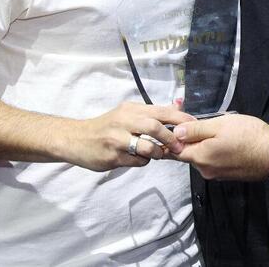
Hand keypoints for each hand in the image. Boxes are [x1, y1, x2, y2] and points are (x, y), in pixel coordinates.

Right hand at [58, 102, 195, 171]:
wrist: (75, 139)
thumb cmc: (106, 127)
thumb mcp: (127, 113)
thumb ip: (151, 113)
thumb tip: (179, 106)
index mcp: (131, 109)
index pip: (161, 111)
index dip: (181, 119)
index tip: (193, 126)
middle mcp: (124, 121)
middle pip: (155, 127)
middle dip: (171, 138)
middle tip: (179, 146)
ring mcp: (117, 139)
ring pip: (147, 148)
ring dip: (157, 153)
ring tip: (157, 154)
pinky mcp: (112, 156)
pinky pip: (136, 162)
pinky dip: (143, 162)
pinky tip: (138, 158)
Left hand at [172, 113, 268, 180]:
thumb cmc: (249, 135)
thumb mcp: (220, 124)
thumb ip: (196, 129)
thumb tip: (176, 132)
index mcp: (201, 157)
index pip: (174, 151)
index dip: (173, 138)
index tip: (176, 126)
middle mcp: (205, 170)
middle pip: (188, 154)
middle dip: (190, 140)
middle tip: (199, 123)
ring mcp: (216, 175)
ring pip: (201, 158)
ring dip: (203, 145)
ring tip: (217, 131)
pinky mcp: (227, 176)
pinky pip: (213, 162)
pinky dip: (214, 152)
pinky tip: (225, 142)